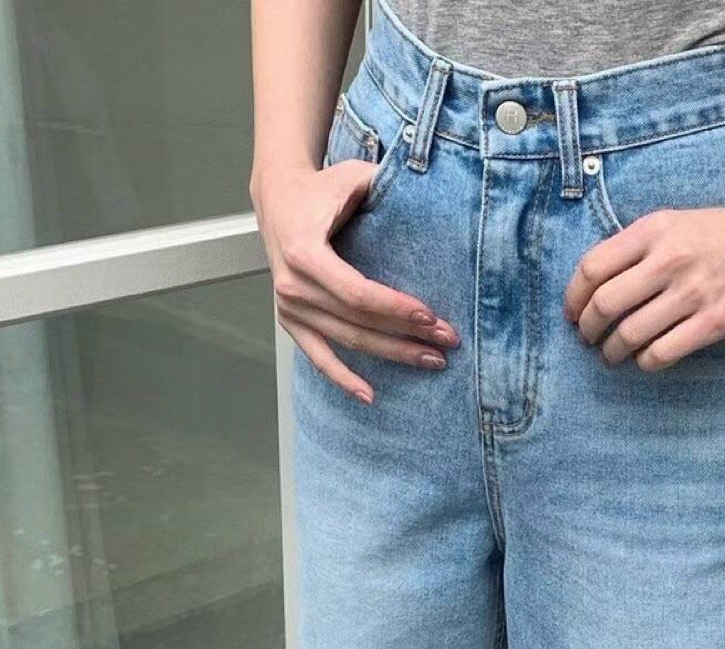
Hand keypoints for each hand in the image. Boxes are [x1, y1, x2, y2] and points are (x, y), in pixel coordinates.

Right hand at [250, 159, 460, 402]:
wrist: (278, 196)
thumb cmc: (321, 187)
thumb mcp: (352, 176)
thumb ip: (386, 184)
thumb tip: (434, 191)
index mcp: (304, 253)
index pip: (358, 293)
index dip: (397, 309)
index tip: (432, 317)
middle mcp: (293, 286)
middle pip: (359, 323)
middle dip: (407, 336)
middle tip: (447, 343)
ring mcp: (290, 308)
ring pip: (348, 342)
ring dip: (391, 355)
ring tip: (431, 361)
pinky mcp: (291, 321)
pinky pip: (318, 358)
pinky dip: (343, 379)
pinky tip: (369, 396)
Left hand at [562, 171, 724, 369]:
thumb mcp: (678, 221)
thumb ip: (639, 246)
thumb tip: (598, 284)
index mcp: (655, 230)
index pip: (592, 267)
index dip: (573, 297)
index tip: (572, 313)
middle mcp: (670, 259)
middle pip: (604, 305)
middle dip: (587, 330)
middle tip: (588, 339)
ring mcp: (692, 293)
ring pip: (629, 335)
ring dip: (612, 352)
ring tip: (613, 354)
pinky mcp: (714, 322)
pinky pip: (661, 353)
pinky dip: (645, 362)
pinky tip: (645, 359)